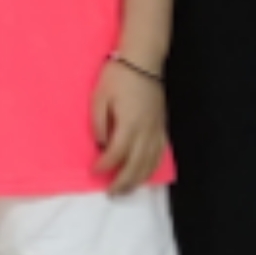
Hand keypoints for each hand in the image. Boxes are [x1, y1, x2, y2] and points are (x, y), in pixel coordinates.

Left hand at [88, 56, 168, 193]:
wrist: (142, 61)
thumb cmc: (117, 76)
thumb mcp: (99, 96)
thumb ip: (98, 123)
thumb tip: (100, 144)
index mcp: (129, 123)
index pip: (117, 153)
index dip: (105, 165)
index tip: (93, 172)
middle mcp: (146, 130)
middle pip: (137, 164)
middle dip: (123, 181)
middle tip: (111, 193)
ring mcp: (157, 129)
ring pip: (151, 162)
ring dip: (139, 179)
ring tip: (126, 189)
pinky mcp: (162, 126)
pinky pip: (160, 153)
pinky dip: (152, 166)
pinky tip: (144, 173)